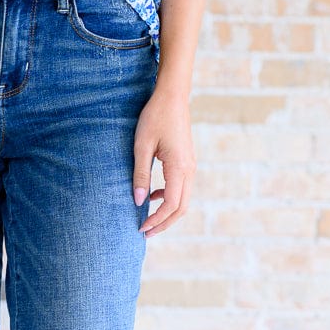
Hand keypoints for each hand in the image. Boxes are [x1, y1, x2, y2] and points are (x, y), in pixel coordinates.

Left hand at [132, 88, 195, 236]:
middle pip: (181, 208)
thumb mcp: (141, 146)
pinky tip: (153, 195)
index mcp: (179, 168)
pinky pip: (182, 188)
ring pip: (183, 199)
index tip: (141, 228)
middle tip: (145, 232)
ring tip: (148, 218)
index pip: (171, 205)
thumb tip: (138, 201)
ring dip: (167, 212)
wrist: (172, 98)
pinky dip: (169, 198)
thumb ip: (141, 174)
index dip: (157, 220)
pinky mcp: (188, 162)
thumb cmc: (154, 118)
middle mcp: (190, 170)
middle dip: (164, 223)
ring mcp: (191, 166)